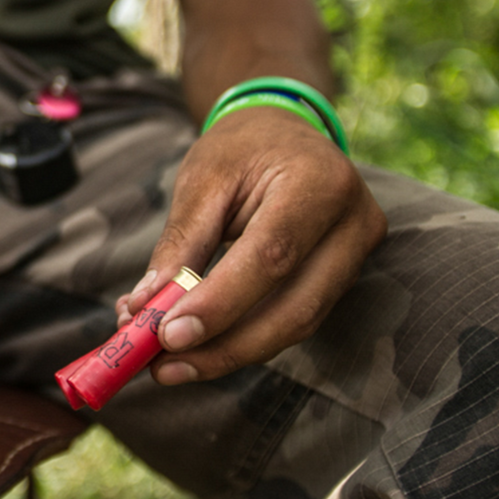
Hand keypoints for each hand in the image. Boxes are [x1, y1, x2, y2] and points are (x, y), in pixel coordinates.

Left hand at [117, 107, 386, 384]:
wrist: (284, 131)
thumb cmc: (240, 150)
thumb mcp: (202, 181)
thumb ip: (179, 245)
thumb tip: (142, 309)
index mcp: (320, 182)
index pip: (271, 255)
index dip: (221, 303)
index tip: (167, 335)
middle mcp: (353, 222)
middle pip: (295, 307)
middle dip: (225, 346)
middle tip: (162, 367)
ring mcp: (356, 254)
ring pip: (297, 324)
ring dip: (230, 353)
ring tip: (170, 367)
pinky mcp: (342, 278)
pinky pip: (294, 320)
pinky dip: (244, 341)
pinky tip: (198, 351)